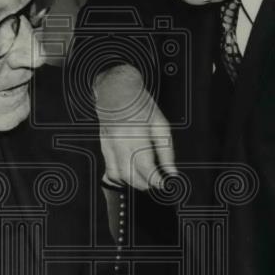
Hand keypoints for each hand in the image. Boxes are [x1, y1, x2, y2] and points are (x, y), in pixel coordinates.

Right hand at [93, 64, 177, 190]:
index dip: (156, 181)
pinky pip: (110, 170)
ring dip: (132, 182)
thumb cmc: (139, 104)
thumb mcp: (160, 124)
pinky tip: (130, 173)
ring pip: (118, 176)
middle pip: (131, 176)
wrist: (116, 90)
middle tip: (155, 181)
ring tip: (144, 178)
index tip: (164, 184)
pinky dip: (120, 177)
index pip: (146, 168)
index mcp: (137, 136)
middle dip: (145, 184)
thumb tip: (171, 171)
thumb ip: (166, 151)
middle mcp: (121, 143)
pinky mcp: (103, 147)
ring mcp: (109, 146)